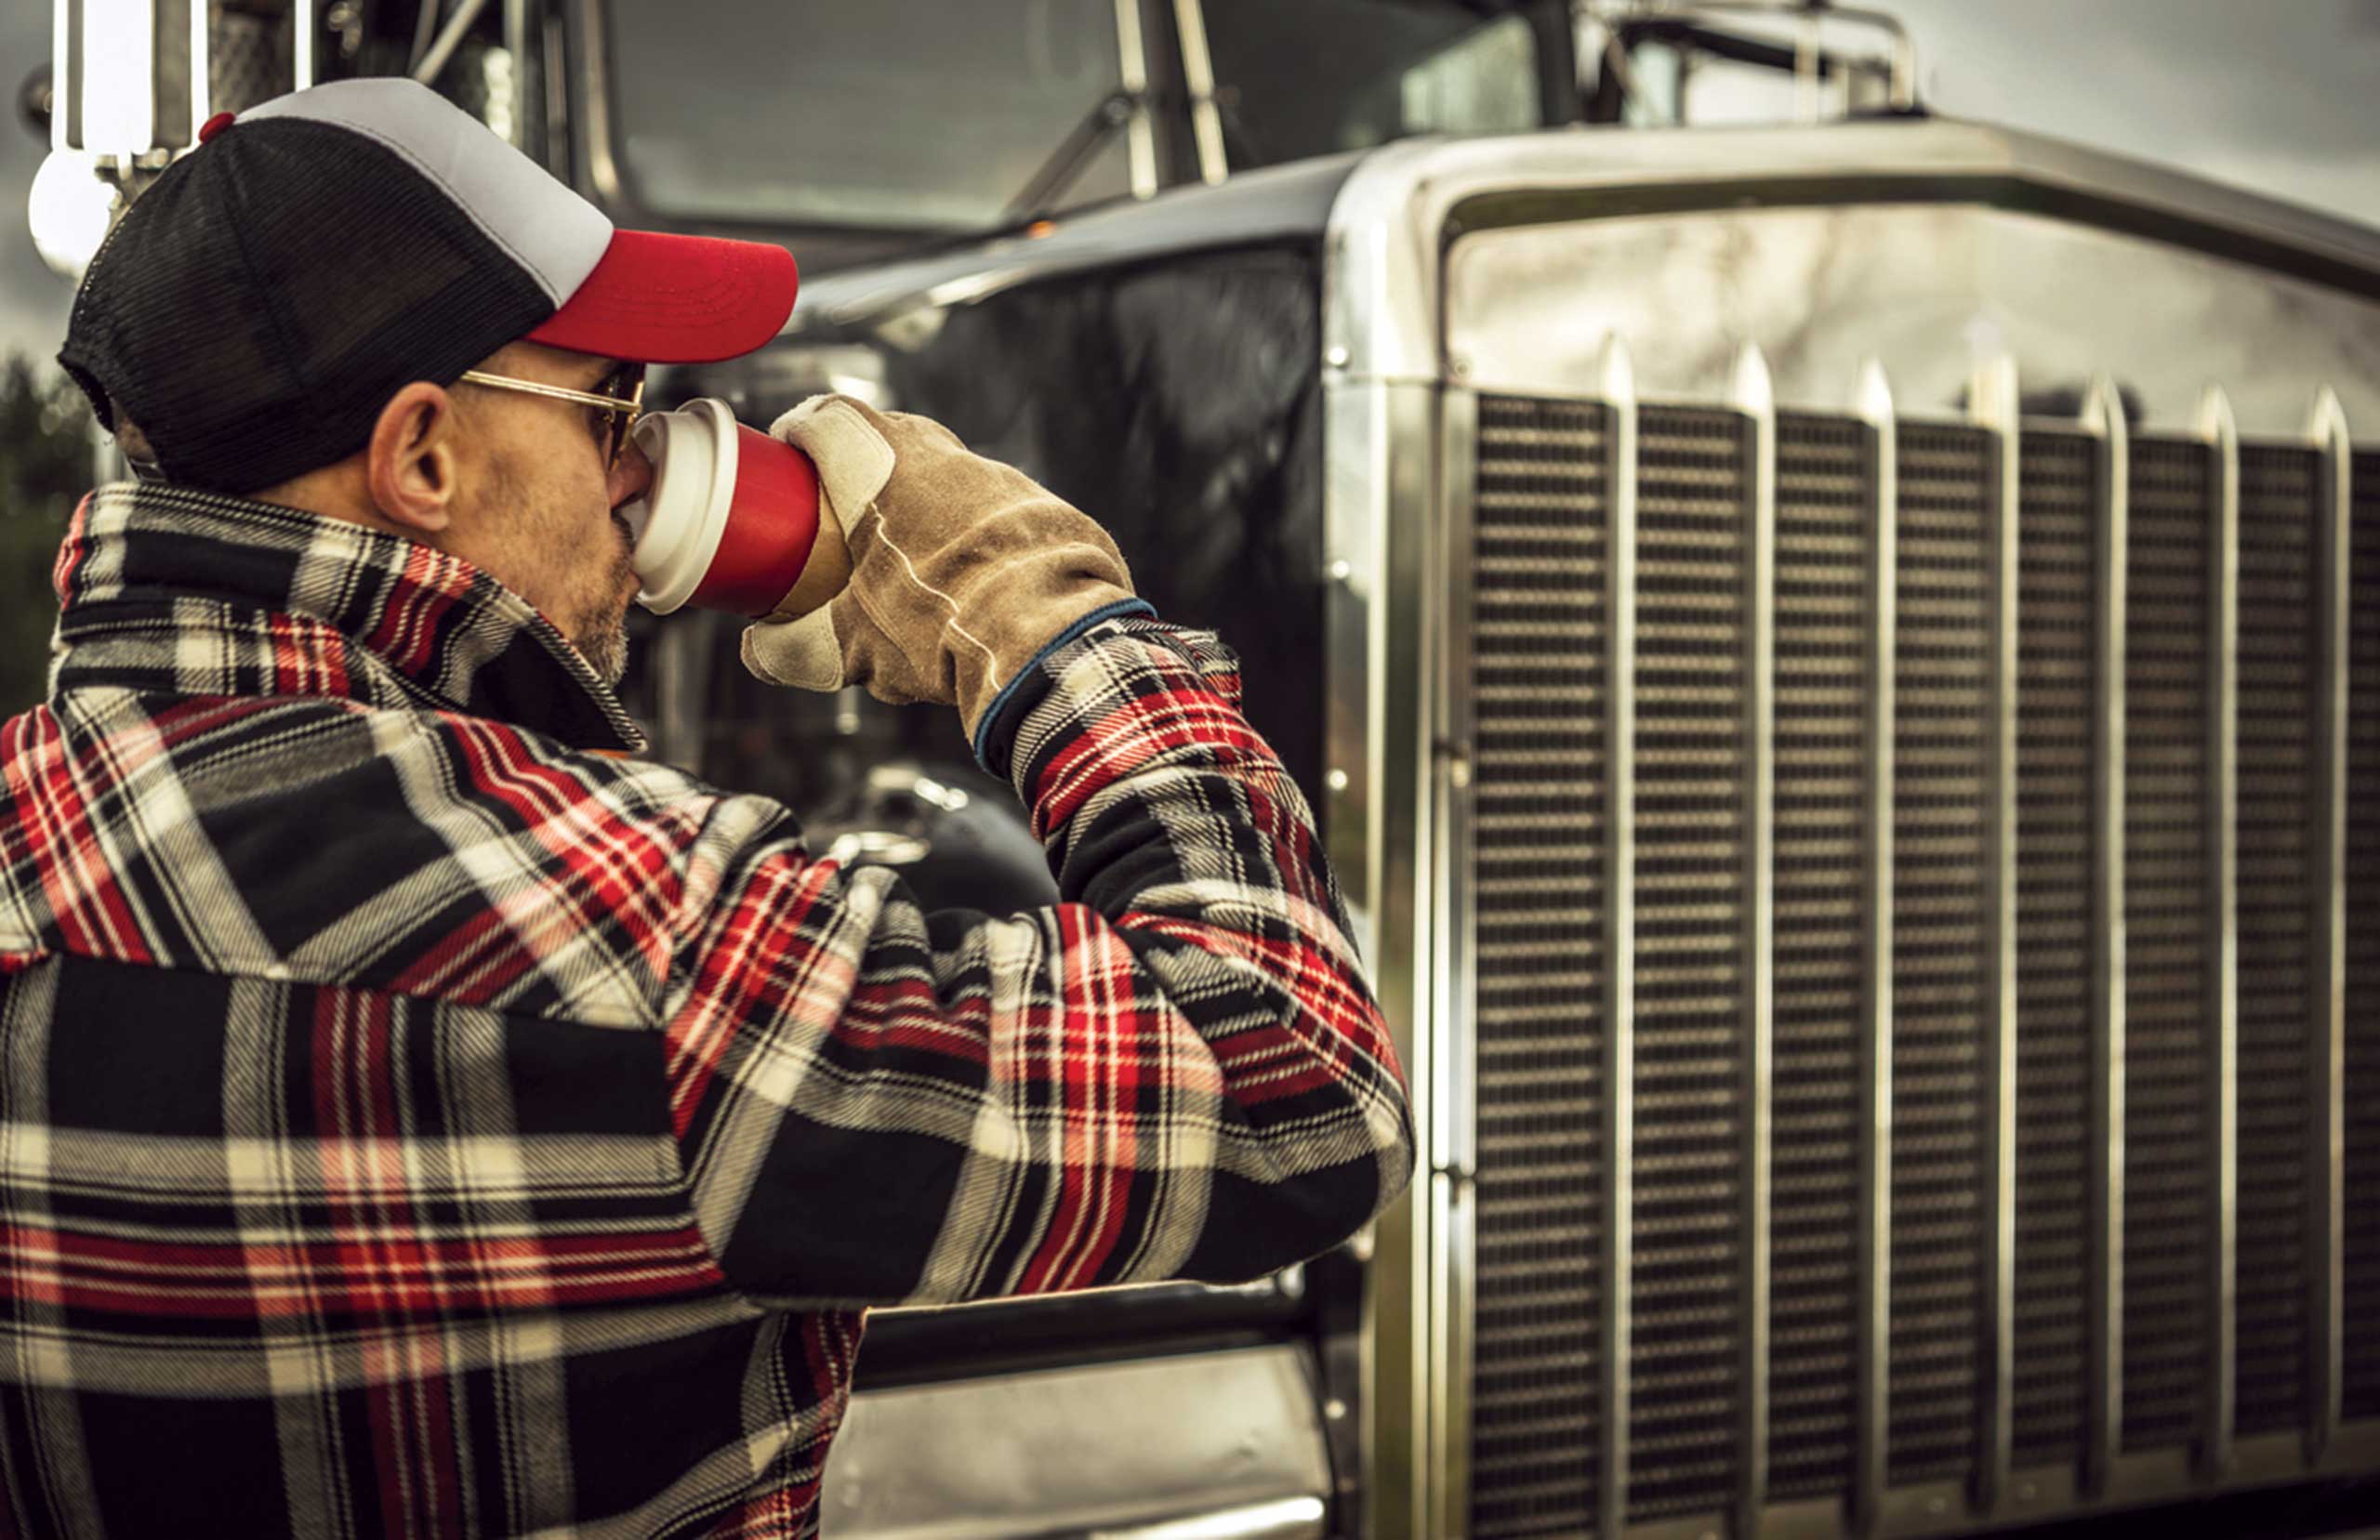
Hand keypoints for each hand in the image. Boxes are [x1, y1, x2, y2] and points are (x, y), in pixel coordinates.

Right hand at [739, 396, 1136, 738]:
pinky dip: (974, 530)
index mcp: (880, 467)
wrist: (1046, 637)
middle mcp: (942, 457)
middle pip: (890, 433)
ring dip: (924, 499)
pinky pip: (995, 508)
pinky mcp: (1044, 510)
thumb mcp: (848, 646)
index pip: (829, 417)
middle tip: (844, 505)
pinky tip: (970, 575)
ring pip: (949, 471)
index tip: (790, 452)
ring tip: (910, 550)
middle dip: (862, 459)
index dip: (803, 429)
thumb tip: (760, 652)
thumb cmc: (935, 626)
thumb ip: (793, 648)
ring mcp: (1000, 479)